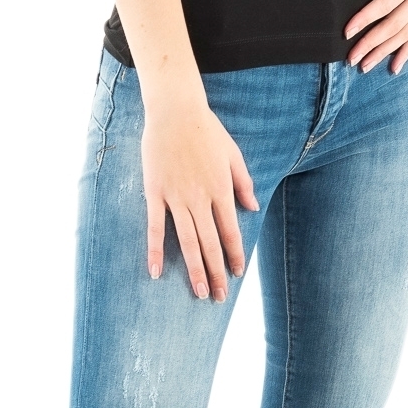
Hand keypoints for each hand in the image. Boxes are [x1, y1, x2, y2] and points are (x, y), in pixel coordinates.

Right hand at [142, 98, 257, 298]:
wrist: (175, 111)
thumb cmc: (206, 130)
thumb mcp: (233, 154)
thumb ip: (243, 182)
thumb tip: (251, 208)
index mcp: (221, 189)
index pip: (230, 231)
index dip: (233, 255)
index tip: (235, 274)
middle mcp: (200, 198)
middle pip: (210, 243)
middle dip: (216, 272)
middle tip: (218, 296)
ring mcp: (176, 197)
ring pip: (187, 241)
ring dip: (194, 269)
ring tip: (198, 292)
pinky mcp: (155, 193)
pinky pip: (156, 227)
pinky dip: (156, 250)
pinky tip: (156, 271)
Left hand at [345, 0, 407, 72]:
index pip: (386, 3)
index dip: (366, 18)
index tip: (347, 31)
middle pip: (395, 25)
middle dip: (372, 43)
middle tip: (351, 59)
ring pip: (407, 33)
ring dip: (386, 52)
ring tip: (365, 67)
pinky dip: (407, 50)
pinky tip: (394, 65)